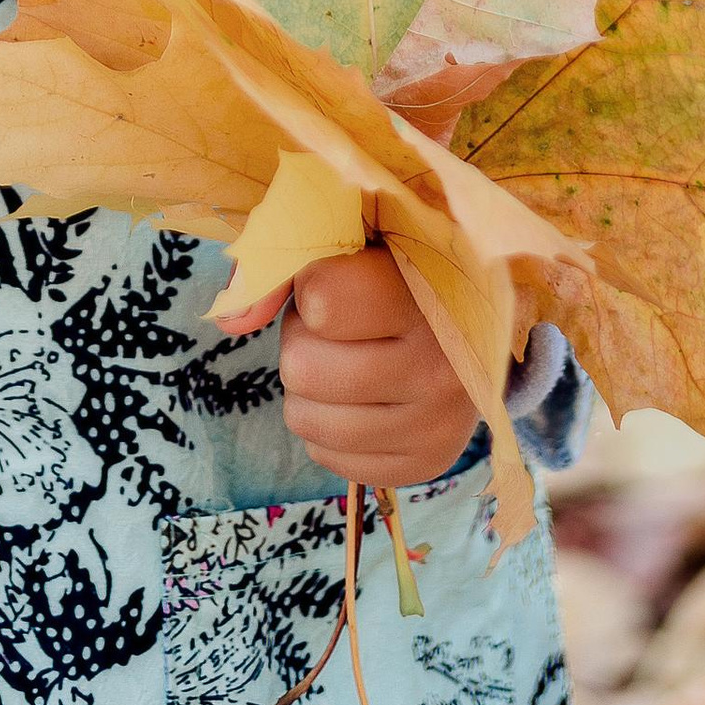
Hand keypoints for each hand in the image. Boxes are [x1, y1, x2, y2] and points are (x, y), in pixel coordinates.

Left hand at [271, 247, 477, 490]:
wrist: (476, 318)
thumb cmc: (399, 264)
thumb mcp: (353, 238)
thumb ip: (284, 263)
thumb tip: (228, 322)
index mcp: (429, 295)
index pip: (321, 303)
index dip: (311, 289)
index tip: (340, 278)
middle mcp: (443, 368)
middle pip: (301, 368)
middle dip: (304, 341)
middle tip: (341, 325)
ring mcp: (438, 425)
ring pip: (305, 419)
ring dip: (311, 387)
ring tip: (350, 356)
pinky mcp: (428, 465)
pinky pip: (327, 457)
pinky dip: (329, 426)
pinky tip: (363, 396)